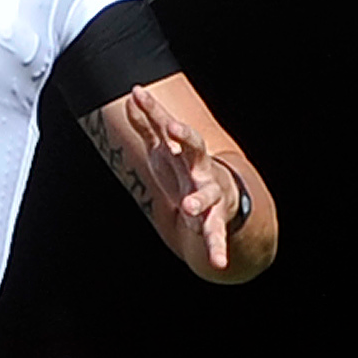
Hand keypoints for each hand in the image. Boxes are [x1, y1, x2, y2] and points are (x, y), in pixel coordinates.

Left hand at [125, 86, 237, 271]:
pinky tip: (218, 264)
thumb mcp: (165, 147)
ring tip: (188, 207)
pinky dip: (217, 250)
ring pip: (207, 196)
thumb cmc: (186, 168)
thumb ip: (149, 123)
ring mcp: (211, 196)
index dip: (171, 122)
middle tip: (171, 134)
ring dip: (198, 201)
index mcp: (189, 153)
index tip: (162, 115)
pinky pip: (216, 236)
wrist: (222, 196)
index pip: (180, 132)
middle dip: (186, 141)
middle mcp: (202, 170)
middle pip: (196, 152)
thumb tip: (134, 94)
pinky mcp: (214, 222)